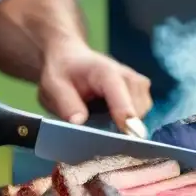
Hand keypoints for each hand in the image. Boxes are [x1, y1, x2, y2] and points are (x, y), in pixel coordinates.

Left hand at [38, 41, 152, 131]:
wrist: (70, 59)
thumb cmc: (62, 73)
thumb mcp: (54, 86)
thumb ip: (66, 104)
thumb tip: (79, 122)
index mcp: (106, 72)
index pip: (121, 96)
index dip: (124, 116)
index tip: (126, 135)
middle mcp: (128, 76)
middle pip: (136, 111)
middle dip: (122, 128)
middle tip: (99, 136)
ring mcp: (138, 84)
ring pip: (141, 116)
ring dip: (125, 126)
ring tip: (101, 124)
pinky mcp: (141, 93)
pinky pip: (141, 115)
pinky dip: (128, 123)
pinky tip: (109, 120)